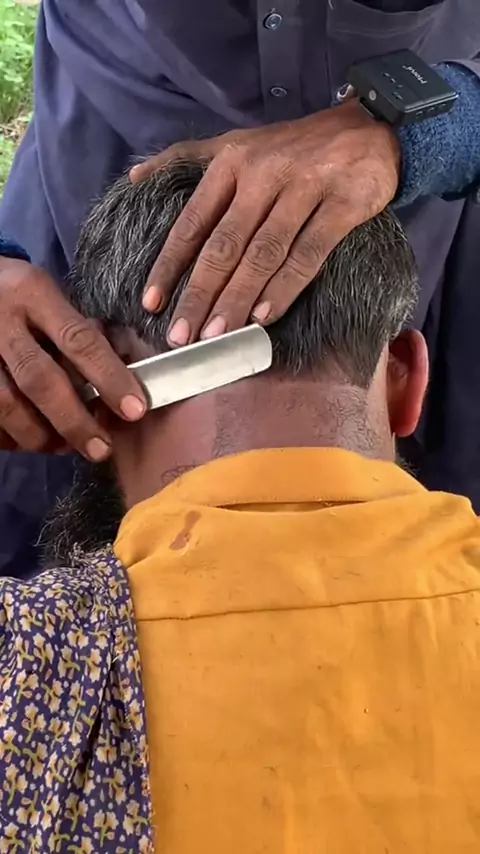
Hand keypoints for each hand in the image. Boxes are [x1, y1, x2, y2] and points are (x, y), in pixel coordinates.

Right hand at [0, 258, 146, 459]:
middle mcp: (1, 319)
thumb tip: (124, 375)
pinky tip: (29, 441)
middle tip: (101, 448)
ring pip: (7, 404)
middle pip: (40, 379)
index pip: (78, 339)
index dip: (109, 377)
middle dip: (75, 420)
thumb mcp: (46, 296)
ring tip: (65, 447)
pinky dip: (10, 436)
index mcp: (32, 293)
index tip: (135, 410)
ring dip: (40, 435)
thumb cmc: (17, 297)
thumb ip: (77, 331)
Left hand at [131, 99, 400, 345]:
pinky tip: (264, 317)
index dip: (170, 264)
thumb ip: (185, 157)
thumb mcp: (238, 142)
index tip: (151, 302)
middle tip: (182, 336)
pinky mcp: (343, 205)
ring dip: (237, 299)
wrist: (370, 127)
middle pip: (224, 244)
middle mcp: (263, 174)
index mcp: (232, 162)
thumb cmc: (294, 145)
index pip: (193, 221)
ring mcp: (305, 189)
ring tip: (216, 336)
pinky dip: (285, 288)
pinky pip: (308, 254)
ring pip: (263, 254)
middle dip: (200, 294)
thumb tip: (134, 177)